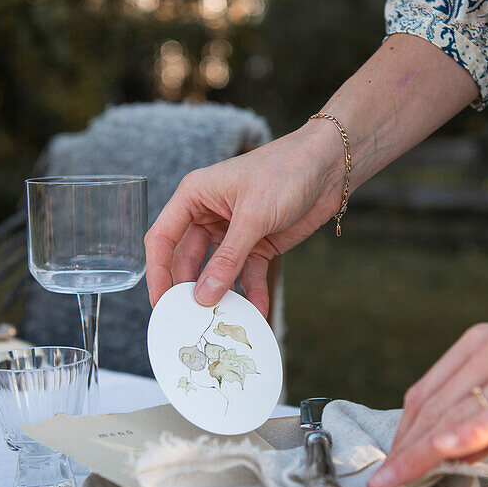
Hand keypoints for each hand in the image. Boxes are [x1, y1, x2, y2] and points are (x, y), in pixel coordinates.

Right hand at [144, 121, 344, 316]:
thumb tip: (204, 295)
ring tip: (224, 320)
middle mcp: (208, 215)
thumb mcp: (253, 216)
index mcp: (195, 196)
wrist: (328, 166)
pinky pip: (248, 275)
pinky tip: (257, 312)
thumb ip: (228, 258)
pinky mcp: (257, 245)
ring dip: (222, 294)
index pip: (163, 238)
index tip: (162, 302)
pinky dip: (252, 293)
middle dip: (191, 289)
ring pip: (218, 272)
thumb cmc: (286, 171)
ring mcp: (233, 232)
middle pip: (188, 260)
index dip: (158, 272)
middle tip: (192, 318)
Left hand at [368, 310, 487, 486]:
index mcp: (480, 344)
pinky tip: (443, 453)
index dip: (401, 432)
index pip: (426, 393)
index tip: (387, 463)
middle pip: (432, 405)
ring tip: (395, 480)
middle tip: (382, 482)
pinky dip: (465, 435)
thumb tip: (453, 451)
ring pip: (455, 412)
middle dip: (402, 448)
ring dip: (419, 451)